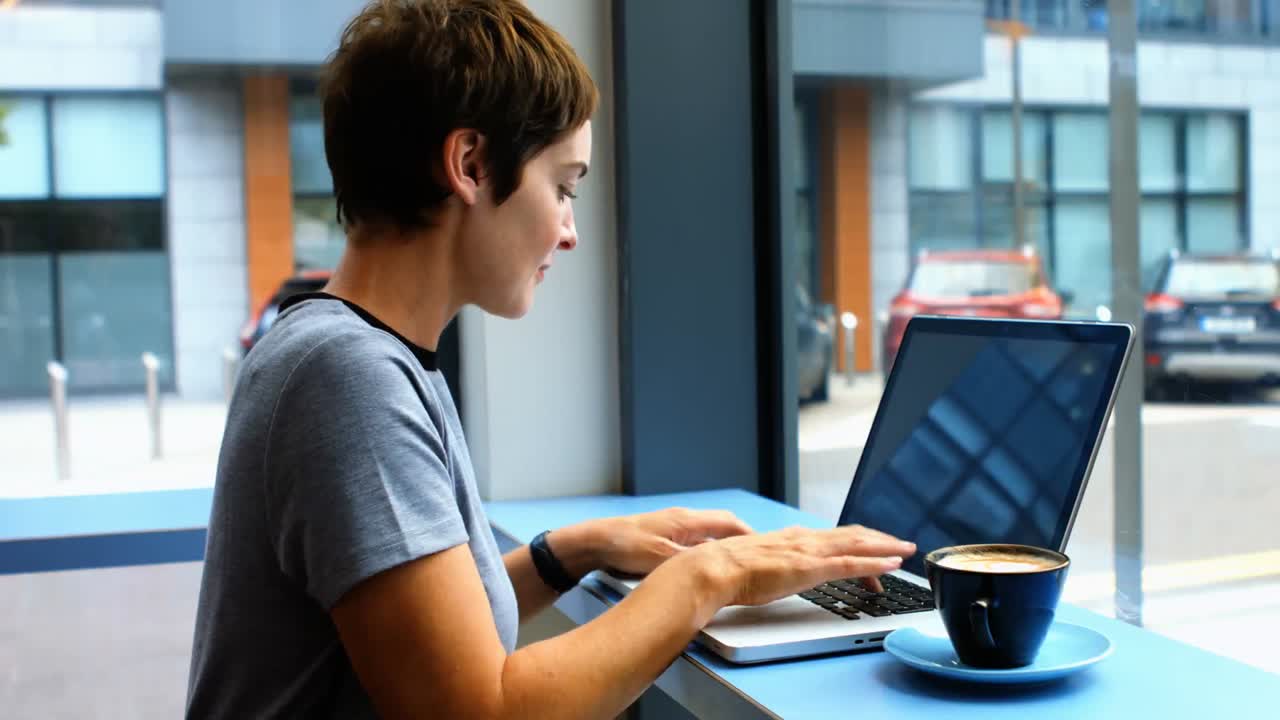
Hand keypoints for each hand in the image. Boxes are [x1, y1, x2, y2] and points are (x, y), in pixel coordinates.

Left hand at [580, 508, 753, 577]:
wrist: (595, 543)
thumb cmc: (625, 546)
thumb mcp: (662, 558)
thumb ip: (692, 561)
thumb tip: (718, 565)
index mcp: (687, 520)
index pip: (730, 523)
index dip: (750, 536)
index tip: (766, 548)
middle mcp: (683, 520)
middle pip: (722, 526)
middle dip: (742, 540)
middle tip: (757, 555)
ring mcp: (672, 527)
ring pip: (707, 535)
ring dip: (723, 546)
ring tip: (737, 562)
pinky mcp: (661, 537)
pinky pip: (694, 542)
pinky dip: (706, 552)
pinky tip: (705, 566)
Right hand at [674, 524, 915, 610]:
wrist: (715, 569)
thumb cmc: (728, 571)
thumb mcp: (756, 564)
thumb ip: (772, 565)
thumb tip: (774, 572)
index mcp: (791, 539)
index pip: (832, 537)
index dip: (856, 541)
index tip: (871, 548)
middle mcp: (804, 539)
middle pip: (851, 536)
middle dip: (878, 539)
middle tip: (899, 545)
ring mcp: (809, 552)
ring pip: (857, 545)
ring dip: (885, 546)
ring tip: (905, 550)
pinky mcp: (810, 567)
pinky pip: (852, 564)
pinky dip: (876, 563)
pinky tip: (893, 564)